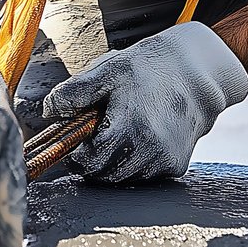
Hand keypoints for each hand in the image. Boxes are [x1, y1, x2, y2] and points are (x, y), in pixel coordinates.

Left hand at [42, 21, 247, 184]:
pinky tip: (140, 137)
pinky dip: (135, 162)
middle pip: (103, 175)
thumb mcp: (108, 71)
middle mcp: (149, 150)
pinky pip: (143, 175)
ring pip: (122, 178)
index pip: (87, 162)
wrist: (198, 73)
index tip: (81, 136)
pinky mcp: (175, 166)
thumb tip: (49, 112)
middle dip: (94, 158)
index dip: (78, 151)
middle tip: (99, 132)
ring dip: (114, 162)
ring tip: (122, 131)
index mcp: (128, 128)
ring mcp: (164, 161)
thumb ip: (74, 92)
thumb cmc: (149, 68)